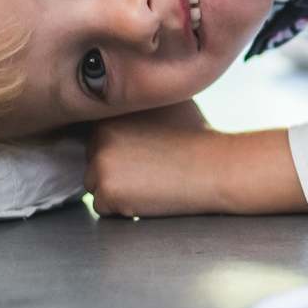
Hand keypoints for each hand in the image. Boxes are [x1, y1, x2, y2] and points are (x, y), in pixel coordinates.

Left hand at [87, 101, 215, 217]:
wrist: (214, 166)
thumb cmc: (197, 135)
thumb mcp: (164, 102)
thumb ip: (136, 102)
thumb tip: (127, 99)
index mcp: (111, 110)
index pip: (98, 137)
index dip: (119, 148)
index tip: (142, 152)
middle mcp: (99, 133)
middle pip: (93, 160)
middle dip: (116, 168)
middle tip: (150, 167)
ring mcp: (101, 162)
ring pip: (95, 184)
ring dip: (116, 188)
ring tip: (150, 180)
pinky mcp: (107, 190)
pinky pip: (102, 207)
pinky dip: (121, 208)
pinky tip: (147, 195)